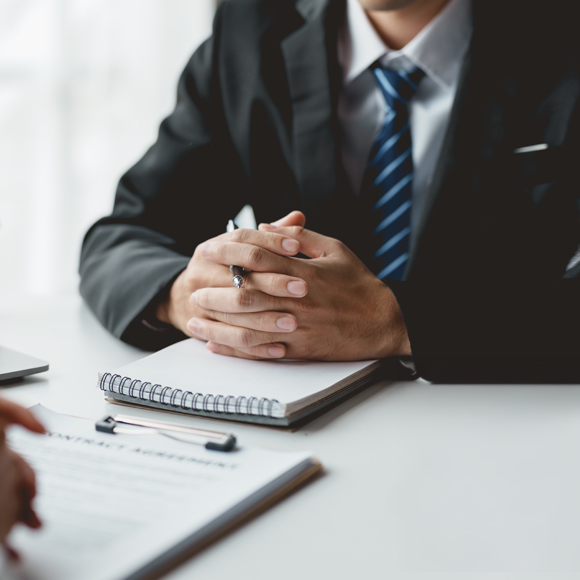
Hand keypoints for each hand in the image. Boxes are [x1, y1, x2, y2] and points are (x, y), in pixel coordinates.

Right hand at [156, 211, 310, 338]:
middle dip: (273, 283)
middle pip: (239, 277)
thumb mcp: (237, 249)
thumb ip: (269, 236)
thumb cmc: (221, 271)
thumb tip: (297, 218)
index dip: (269, 242)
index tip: (295, 247)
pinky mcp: (203, 327)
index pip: (240, 241)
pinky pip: (231, 338)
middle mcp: (201, 273)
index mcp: (211, 250)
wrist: (182, 299)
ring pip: (235, 311)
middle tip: (302, 288)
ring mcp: (199, 302)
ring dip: (266, 318)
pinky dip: (257, 345)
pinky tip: (280, 346)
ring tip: (294, 321)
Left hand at [186, 211, 411, 359]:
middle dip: (215, 291)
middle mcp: (297, 301)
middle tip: (193, 288)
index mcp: (304, 273)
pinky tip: (214, 345)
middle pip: (246, 294)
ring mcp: (297, 328)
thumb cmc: (359, 283)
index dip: (227, 252)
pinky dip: (235, 349)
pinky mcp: (299, 350)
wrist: (386, 322)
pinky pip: (260, 352)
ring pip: (248, 326)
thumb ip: (299, 236)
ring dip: (217, 323)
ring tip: (194, 319)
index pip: (256, 258)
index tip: (205, 250)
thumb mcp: (335, 249)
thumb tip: (264, 227)